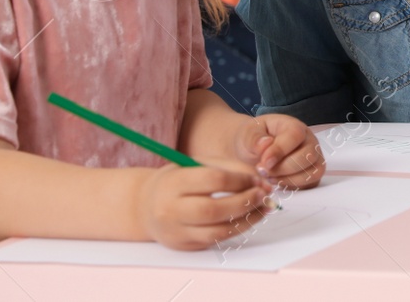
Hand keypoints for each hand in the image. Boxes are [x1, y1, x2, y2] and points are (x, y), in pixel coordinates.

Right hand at [133, 161, 273, 248]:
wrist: (145, 207)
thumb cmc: (178, 180)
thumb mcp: (198, 163)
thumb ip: (230, 167)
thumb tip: (260, 181)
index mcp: (174, 182)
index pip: (213, 180)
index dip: (241, 179)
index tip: (257, 179)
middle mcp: (171, 209)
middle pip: (214, 210)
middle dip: (246, 202)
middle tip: (264, 195)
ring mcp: (176, 231)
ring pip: (217, 230)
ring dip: (247, 220)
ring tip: (263, 208)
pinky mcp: (184, 245)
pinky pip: (216, 240)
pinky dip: (237, 229)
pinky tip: (249, 218)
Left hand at [234, 115, 325, 188]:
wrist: (250, 155)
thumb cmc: (252, 142)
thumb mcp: (246, 134)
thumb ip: (253, 138)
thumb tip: (266, 144)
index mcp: (293, 126)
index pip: (296, 135)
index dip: (280, 150)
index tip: (264, 162)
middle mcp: (308, 141)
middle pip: (308, 156)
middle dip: (282, 168)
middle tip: (262, 170)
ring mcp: (313, 159)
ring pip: (313, 172)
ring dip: (288, 180)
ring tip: (269, 177)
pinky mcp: (311, 175)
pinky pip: (311, 184)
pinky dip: (293, 187)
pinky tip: (276, 182)